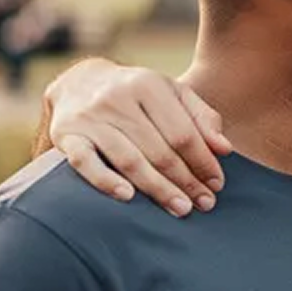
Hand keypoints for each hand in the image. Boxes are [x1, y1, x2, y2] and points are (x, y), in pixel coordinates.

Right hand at [46, 60, 230, 216]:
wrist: (78, 82)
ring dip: (157, 188)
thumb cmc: (138, 94)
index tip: (216, 184)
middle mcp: (118, 99)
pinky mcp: (66, 135)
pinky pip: (85, 163)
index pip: (183, 132)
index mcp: (148, 85)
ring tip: (180, 208)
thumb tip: (224, 149)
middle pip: (159, 149)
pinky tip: (128, 197)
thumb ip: (202, 118)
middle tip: (204, 203)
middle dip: (185, 180)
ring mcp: (90, 118)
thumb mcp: (173, 94)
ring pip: (129, 159)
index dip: (203, 161)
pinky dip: (106, 181)